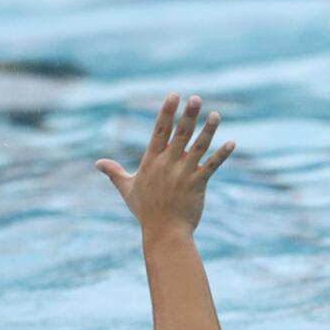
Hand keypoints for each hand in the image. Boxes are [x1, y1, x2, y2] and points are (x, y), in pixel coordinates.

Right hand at [96, 94, 234, 235]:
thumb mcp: (127, 189)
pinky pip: (212, 166)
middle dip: (188, 115)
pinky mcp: (198, 184)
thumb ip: (114, 173)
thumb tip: (97, 163)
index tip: (173, 96)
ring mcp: (183, 174)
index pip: (159, 131)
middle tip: (196, 98)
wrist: (164, 233)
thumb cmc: (145, 211)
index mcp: (151, 162)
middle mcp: (167, 164)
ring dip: (208, 130)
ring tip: (216, 115)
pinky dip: (222, 154)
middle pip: (179, 135)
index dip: (166, 113)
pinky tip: (231, 143)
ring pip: (198, 147)